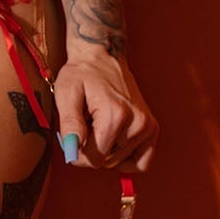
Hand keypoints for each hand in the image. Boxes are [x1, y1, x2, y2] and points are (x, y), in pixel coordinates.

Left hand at [54, 47, 158, 170]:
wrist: (104, 56)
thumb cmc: (82, 74)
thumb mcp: (67, 94)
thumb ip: (70, 124)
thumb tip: (73, 152)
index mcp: (116, 115)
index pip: (94, 159)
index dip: (77, 153)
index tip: (70, 136)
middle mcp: (137, 123)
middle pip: (106, 162)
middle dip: (89, 150)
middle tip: (85, 125)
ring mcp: (148, 127)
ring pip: (118, 163)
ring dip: (105, 150)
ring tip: (98, 125)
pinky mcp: (152, 129)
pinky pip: (142, 163)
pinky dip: (125, 158)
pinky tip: (114, 142)